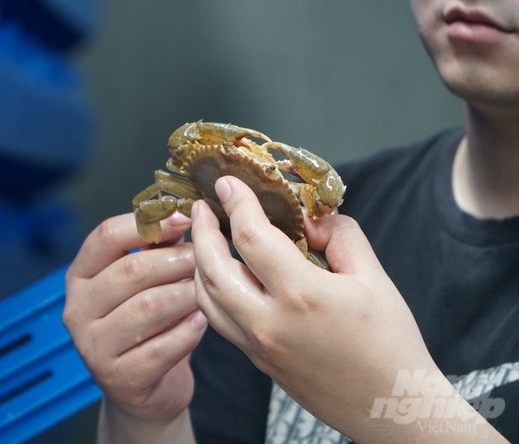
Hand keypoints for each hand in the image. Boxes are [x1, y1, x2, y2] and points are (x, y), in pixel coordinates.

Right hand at [63, 213, 205, 442]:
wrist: (148, 386)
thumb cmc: (151, 324)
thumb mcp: (150, 280)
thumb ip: (161, 246)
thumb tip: (188, 210)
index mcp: (81, 275)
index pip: (106, 236)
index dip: (148, 223)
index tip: (186, 219)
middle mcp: (78, 309)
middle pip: (130, 270)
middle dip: (176, 261)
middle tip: (207, 258)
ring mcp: (93, 346)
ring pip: (147, 307)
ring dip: (185, 295)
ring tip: (207, 290)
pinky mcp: (117, 378)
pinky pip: (160, 348)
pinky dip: (187, 332)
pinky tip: (202, 322)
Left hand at [190, 176, 506, 442]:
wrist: (390, 407)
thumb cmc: (390, 343)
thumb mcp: (374, 277)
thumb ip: (340, 236)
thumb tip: (310, 221)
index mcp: (301, 294)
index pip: (251, 236)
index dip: (236, 203)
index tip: (227, 183)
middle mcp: (268, 321)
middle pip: (213, 267)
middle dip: (202, 230)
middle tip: (203, 207)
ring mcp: (258, 345)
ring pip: (207, 297)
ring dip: (200, 263)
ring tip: (206, 239)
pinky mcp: (258, 360)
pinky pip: (219, 320)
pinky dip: (211, 291)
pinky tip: (222, 277)